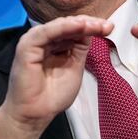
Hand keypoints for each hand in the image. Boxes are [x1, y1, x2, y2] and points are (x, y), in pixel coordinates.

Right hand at [0, 15, 112, 138]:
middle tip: (107, 26)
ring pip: (60, 25)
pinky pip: (48, 32)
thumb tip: (91, 31)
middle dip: (89, 23)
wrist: (35, 114)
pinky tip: (80, 26)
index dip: (92, 27)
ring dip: (80, 23)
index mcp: (54, 44)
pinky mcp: (27, 45)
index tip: (110, 28)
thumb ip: (80, 49)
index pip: (74, 29)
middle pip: (68, 24)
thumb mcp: (74, 68)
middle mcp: (44, 40)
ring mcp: (35, 41)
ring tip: (97, 25)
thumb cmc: (52, 96)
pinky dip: (65, 28)